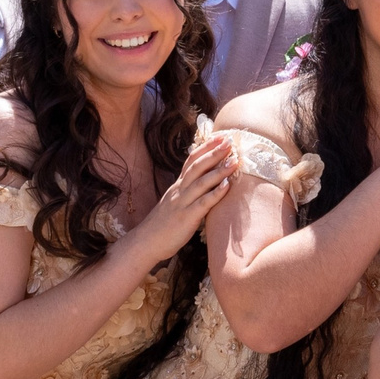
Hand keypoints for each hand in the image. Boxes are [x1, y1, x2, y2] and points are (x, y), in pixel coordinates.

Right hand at [126, 133, 237, 258]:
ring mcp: (183, 203)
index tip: (220, 136)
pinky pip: (203, 203)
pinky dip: (216, 193)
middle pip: (197, 166)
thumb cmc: (163, 225)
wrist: (145, 242)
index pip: (191, 161)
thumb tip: (204, 184)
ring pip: (202, 182)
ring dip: (219, 170)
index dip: (205, 147)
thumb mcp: (175, 203)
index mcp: (178, 186)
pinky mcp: (187, 218)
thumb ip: (187, 192)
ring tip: (234, 160)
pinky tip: (227, 186)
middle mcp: (180, 190)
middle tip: (229, 140)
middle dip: (214, 152)